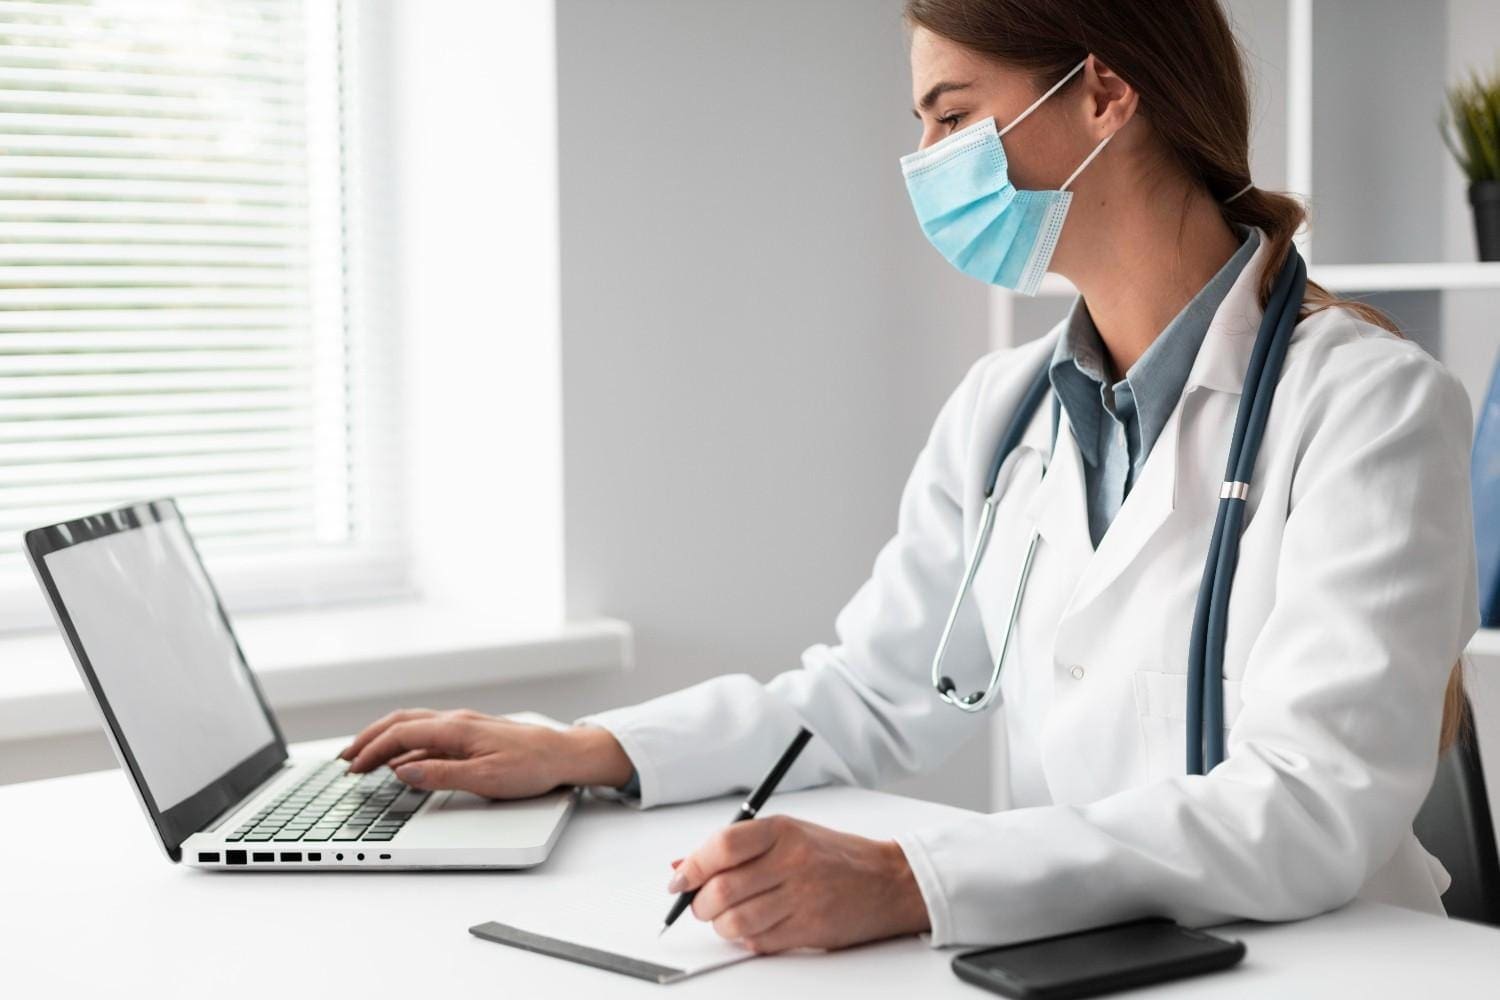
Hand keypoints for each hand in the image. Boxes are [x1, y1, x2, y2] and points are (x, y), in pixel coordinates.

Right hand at [338, 709, 633, 797]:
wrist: (564, 754)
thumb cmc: (531, 766)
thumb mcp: (484, 779)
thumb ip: (440, 775)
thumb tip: (402, 772)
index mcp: (456, 729)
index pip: (401, 735)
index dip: (371, 752)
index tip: (351, 770)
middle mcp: (457, 721)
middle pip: (401, 722)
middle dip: (368, 738)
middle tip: (344, 759)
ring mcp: (464, 724)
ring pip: (413, 723)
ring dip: (384, 737)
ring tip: (363, 756)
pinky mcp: (471, 732)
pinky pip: (428, 731)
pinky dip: (405, 741)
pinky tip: (401, 758)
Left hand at [669, 814, 929, 952]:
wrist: (889, 881)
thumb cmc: (835, 855)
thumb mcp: (788, 833)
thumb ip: (736, 847)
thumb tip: (683, 865)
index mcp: (782, 831)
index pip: (722, 847)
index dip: (692, 866)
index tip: (680, 880)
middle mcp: (791, 862)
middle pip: (722, 889)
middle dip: (700, 903)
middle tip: (702, 903)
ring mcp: (801, 898)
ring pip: (735, 921)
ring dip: (721, 924)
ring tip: (728, 916)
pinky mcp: (808, 930)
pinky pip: (758, 942)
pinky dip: (746, 939)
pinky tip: (756, 925)